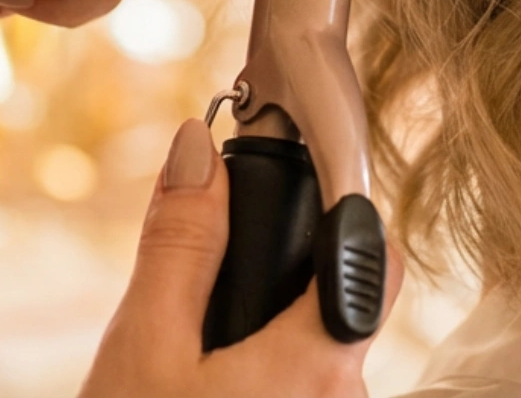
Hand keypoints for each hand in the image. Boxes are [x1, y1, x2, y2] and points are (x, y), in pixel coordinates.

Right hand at [80, 120, 401, 397]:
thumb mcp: (144, 346)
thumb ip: (182, 243)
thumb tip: (195, 148)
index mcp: (323, 363)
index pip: (376, 255)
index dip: (339, 210)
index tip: (286, 194)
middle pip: (340, 305)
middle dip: (281, 283)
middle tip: (205, 294)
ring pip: (315, 357)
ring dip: (264, 339)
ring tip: (190, 360)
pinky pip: (296, 394)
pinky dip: (257, 379)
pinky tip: (201, 391)